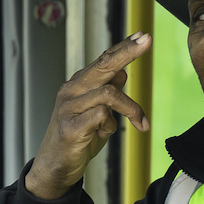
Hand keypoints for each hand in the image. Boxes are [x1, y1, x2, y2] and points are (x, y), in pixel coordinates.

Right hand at [24, 34, 150, 199]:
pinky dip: (110, 126)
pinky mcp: (71, 127)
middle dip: (128, 52)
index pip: (104, 59)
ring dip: (130, 108)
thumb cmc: (78, 138)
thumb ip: (107, 92)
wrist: (55, 166)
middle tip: (147, 41)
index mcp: (79, 84)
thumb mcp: (97, 112)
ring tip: (139, 122)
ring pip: (109, 94)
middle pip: (104, 65)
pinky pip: (102, 116)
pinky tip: (104, 134)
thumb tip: (122, 73)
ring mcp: (69, 107)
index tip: (143, 36)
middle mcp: (72, 91)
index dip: (124, 47)